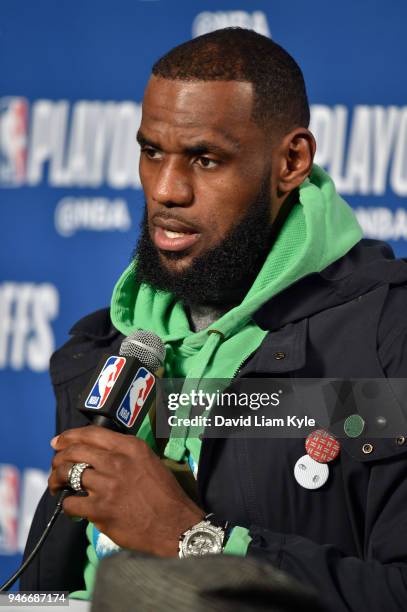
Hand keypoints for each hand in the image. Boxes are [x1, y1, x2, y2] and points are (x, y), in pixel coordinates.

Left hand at [49, 426, 203, 556]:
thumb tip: (98, 453)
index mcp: (130, 447)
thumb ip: (125, 453)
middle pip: (74, 451)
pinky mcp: (101, 509)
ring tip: (57, 487)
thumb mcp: (149, 461)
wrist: (174, 525)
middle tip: (56, 467)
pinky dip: (68, 506)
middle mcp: (117, 461)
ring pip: (67, 474)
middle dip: (58, 458)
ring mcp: (107, 485)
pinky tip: (73, 508)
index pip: (90, 433)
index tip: (58, 442)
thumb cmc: (164, 494)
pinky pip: (71, 502)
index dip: (69, 436)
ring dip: (57, 481)